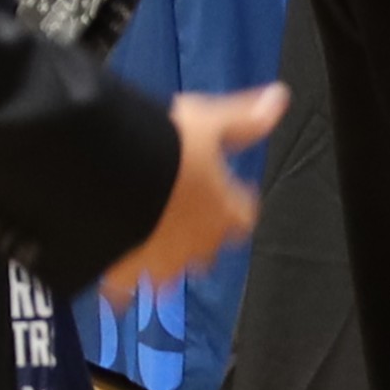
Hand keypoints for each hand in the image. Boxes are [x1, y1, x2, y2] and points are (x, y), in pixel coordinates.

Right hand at [103, 84, 285, 301]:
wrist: (109, 176)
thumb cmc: (167, 146)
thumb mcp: (209, 122)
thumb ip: (245, 119)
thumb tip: (280, 98)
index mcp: (223, 211)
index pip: (244, 216)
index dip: (237, 205)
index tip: (232, 194)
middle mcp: (197, 245)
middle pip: (208, 250)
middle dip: (201, 238)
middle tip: (187, 220)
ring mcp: (159, 264)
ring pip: (169, 274)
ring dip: (163, 264)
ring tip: (150, 253)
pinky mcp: (123, 275)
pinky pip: (122, 291)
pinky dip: (119, 288)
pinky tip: (111, 287)